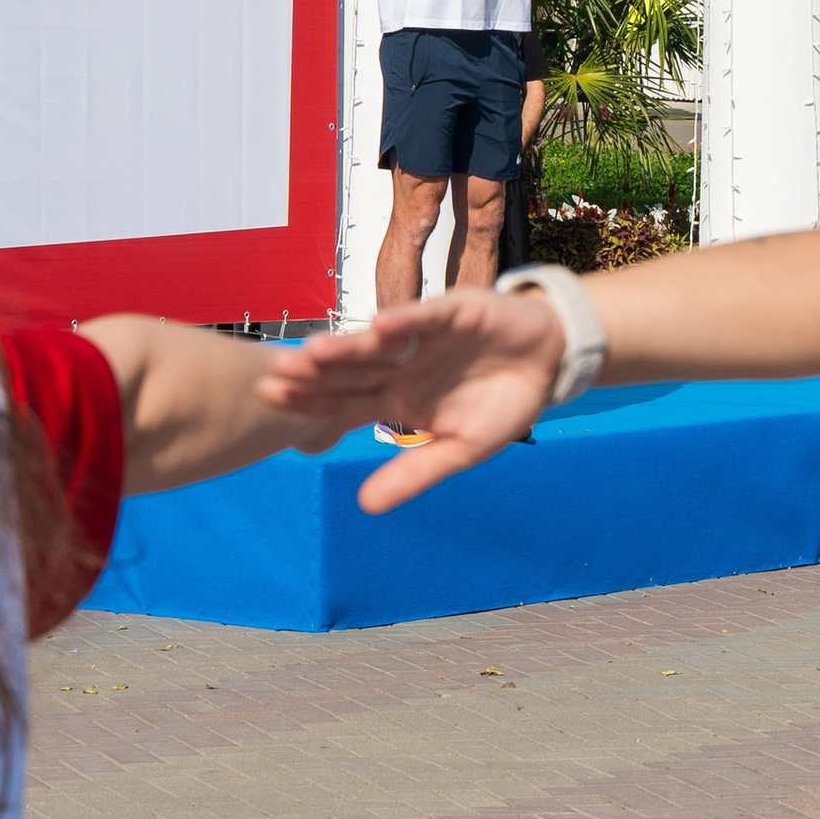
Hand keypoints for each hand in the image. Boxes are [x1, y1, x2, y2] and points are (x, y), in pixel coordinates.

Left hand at [256, 287, 565, 508]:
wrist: (548, 363)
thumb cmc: (499, 405)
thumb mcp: (459, 450)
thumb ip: (414, 473)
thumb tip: (365, 506)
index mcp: (397, 397)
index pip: (344, 401)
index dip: (310, 401)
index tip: (270, 402)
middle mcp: (401, 364)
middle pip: (351, 369)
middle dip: (314, 372)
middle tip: (275, 374)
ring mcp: (424, 337)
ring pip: (379, 342)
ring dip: (349, 346)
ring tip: (313, 351)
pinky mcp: (455, 312)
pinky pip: (426, 317)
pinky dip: (407, 320)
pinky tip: (382, 326)